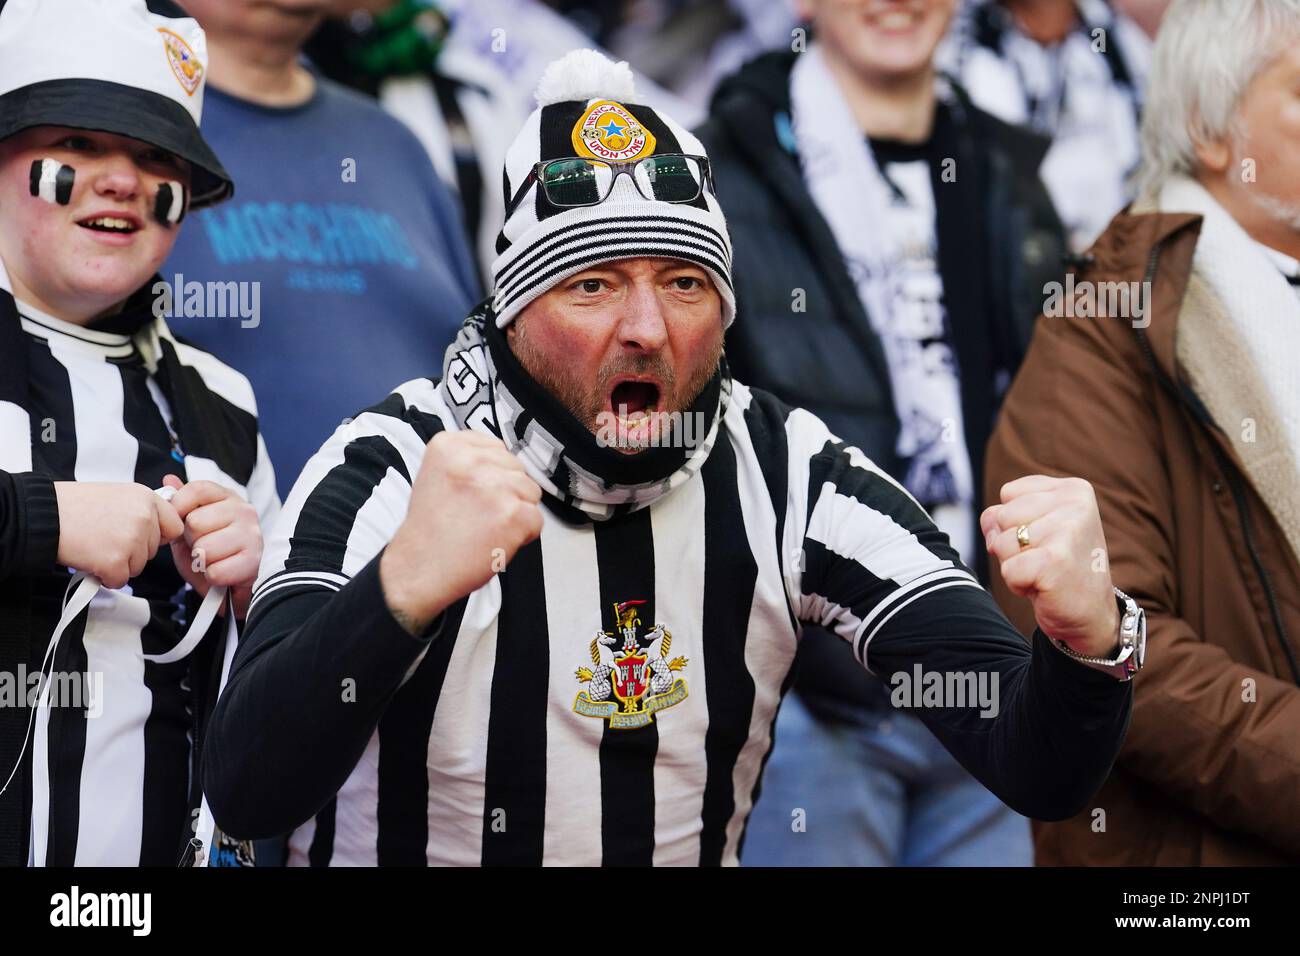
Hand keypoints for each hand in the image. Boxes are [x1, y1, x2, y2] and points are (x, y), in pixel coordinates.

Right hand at [54, 481, 184, 588]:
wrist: (42, 515)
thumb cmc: (73, 507)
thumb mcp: (117, 496)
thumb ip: (141, 511)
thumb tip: (159, 529)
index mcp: (146, 498)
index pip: (174, 526)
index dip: (157, 536)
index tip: (141, 537)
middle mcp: (144, 517)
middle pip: (153, 550)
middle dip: (132, 551)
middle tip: (105, 539)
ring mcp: (132, 539)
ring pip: (138, 567)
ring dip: (118, 563)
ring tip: (95, 545)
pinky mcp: (116, 561)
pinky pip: (120, 580)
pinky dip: (105, 576)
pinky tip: (91, 559)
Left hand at [163, 475, 262, 618]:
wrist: (234, 583)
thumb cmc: (213, 552)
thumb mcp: (192, 526)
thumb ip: (181, 504)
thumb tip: (169, 479)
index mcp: (227, 498)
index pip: (197, 490)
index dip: (179, 507)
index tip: (179, 523)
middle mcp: (244, 511)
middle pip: (195, 522)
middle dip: (192, 540)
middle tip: (203, 547)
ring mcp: (252, 535)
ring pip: (204, 549)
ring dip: (202, 561)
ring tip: (213, 560)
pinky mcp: (254, 561)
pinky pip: (215, 571)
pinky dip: (212, 577)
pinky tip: (222, 572)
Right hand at [380, 431, 542, 633]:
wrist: (418, 569)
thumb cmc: (430, 529)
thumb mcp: (437, 475)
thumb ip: (469, 461)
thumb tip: (506, 463)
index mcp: (449, 446)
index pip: (497, 448)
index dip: (491, 475)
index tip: (474, 493)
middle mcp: (471, 460)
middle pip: (516, 468)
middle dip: (505, 492)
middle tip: (477, 514)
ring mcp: (494, 486)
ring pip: (530, 492)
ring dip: (515, 512)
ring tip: (485, 527)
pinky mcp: (512, 513)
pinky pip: (536, 520)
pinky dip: (523, 535)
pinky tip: (495, 540)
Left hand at [981, 475, 1119, 656]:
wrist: (1092, 614)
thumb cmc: (1059, 567)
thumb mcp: (1035, 528)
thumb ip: (1003, 514)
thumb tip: (989, 522)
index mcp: (1073, 489)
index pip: (1008, 493)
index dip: (1014, 522)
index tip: (1044, 539)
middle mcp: (1075, 504)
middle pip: (1001, 516)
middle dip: (1011, 544)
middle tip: (1043, 559)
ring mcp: (1067, 531)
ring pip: (1001, 543)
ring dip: (1014, 564)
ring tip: (1044, 571)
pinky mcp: (1055, 560)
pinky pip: (1007, 569)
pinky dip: (1018, 584)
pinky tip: (1044, 586)